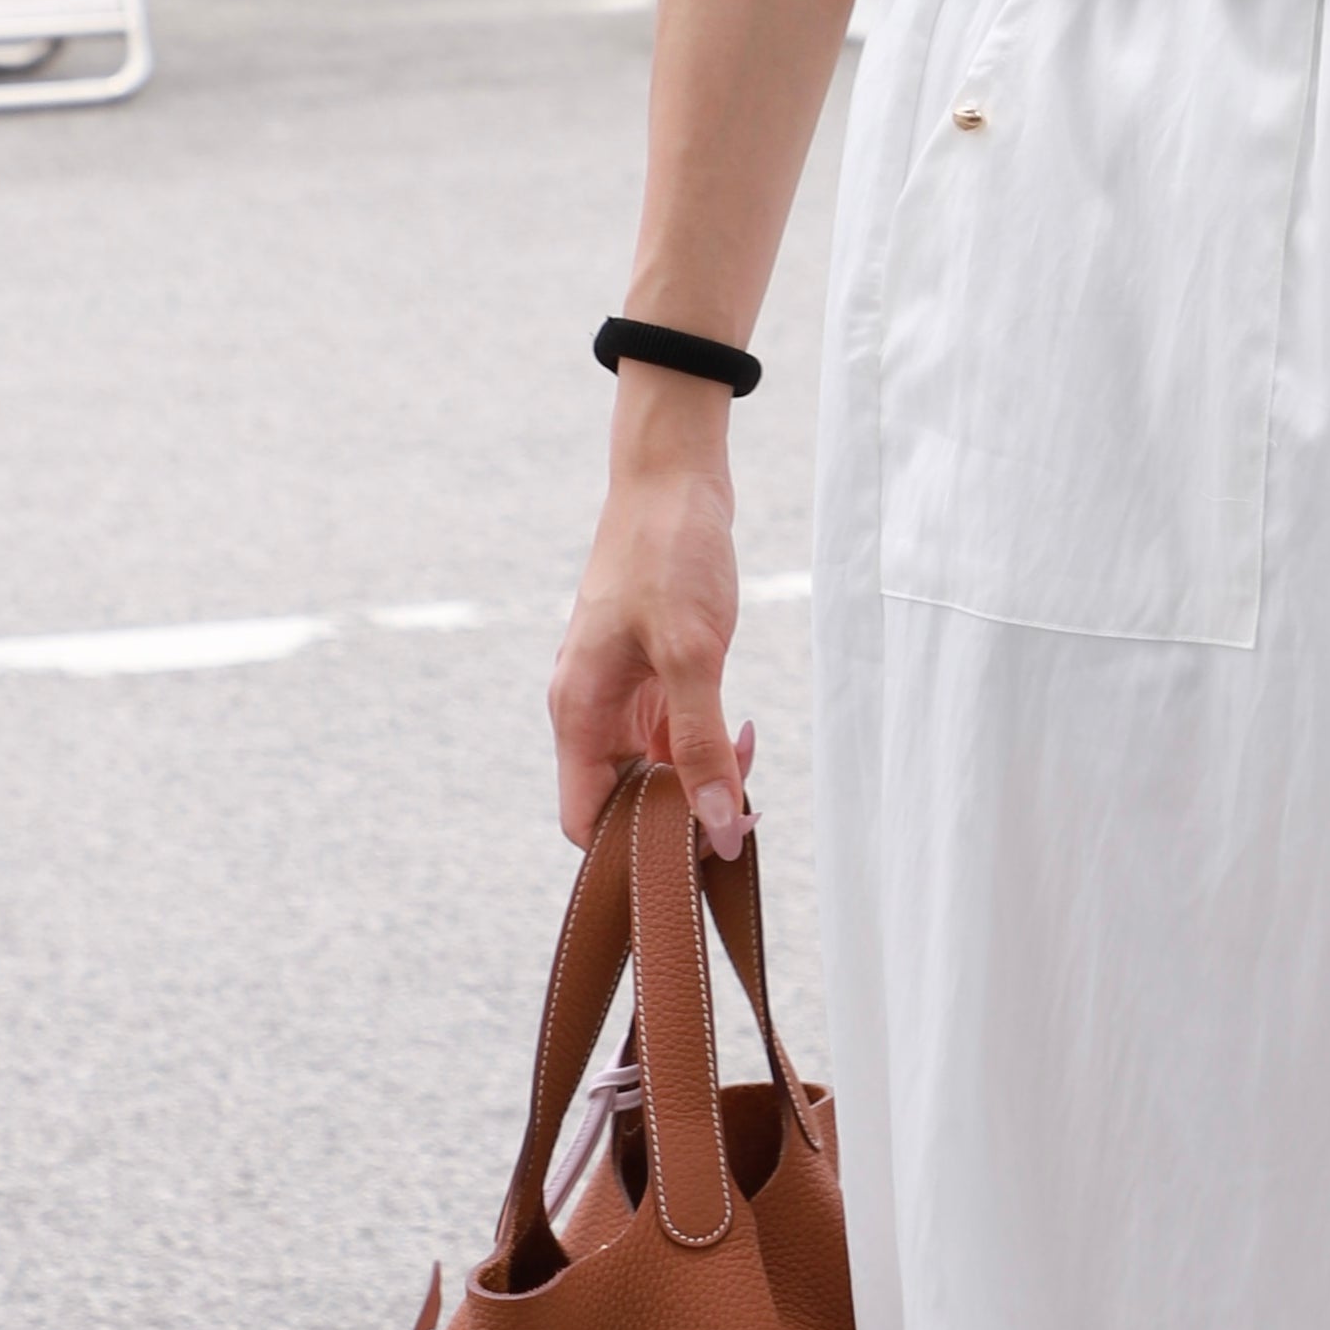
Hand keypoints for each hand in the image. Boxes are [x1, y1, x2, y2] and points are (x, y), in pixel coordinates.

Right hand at [549, 435, 752, 854]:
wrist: (672, 477)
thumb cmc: (668, 552)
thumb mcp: (691, 652)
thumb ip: (700, 742)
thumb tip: (718, 824)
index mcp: (579, 711)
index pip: (586, 819)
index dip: (633, 852)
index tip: (696, 852)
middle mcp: (592, 710)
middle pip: (625, 802)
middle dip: (682, 816)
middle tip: (744, 809)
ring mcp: (621, 692)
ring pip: (655, 771)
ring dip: (703, 778)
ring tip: (750, 764)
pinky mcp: (652, 674)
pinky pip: (673, 735)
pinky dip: (708, 745)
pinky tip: (743, 733)